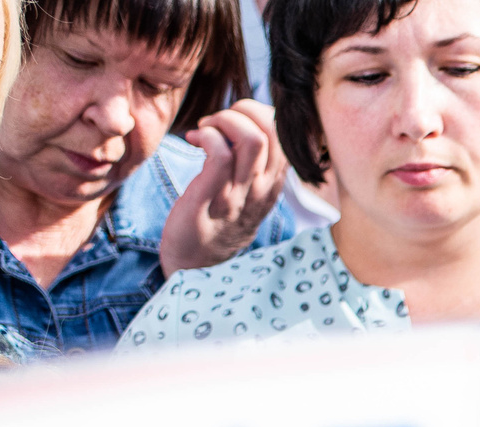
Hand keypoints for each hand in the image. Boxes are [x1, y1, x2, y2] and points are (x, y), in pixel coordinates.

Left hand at [160, 101, 289, 276]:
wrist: (197, 263)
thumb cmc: (217, 220)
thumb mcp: (247, 192)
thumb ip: (254, 164)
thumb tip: (247, 125)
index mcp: (273, 183)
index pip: (285, 136)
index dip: (260, 115)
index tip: (235, 121)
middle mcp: (263, 188)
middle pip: (271, 132)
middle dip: (241, 111)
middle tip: (218, 120)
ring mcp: (239, 194)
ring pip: (251, 139)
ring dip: (223, 121)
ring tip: (207, 128)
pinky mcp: (211, 198)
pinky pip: (219, 155)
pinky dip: (206, 136)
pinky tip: (194, 140)